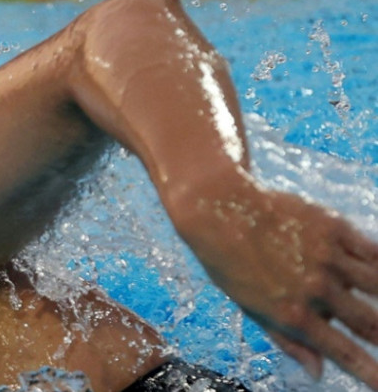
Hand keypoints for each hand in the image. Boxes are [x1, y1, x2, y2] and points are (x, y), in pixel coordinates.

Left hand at [170, 171, 377, 387]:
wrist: (219, 208)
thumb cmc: (231, 263)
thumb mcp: (251, 309)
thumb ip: (288, 341)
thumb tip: (318, 373)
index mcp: (293, 314)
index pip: (345, 353)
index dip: (372, 373)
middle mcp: (315, 289)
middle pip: (370, 324)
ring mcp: (327, 257)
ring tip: (377, 304)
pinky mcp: (333, 228)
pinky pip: (374, 252)